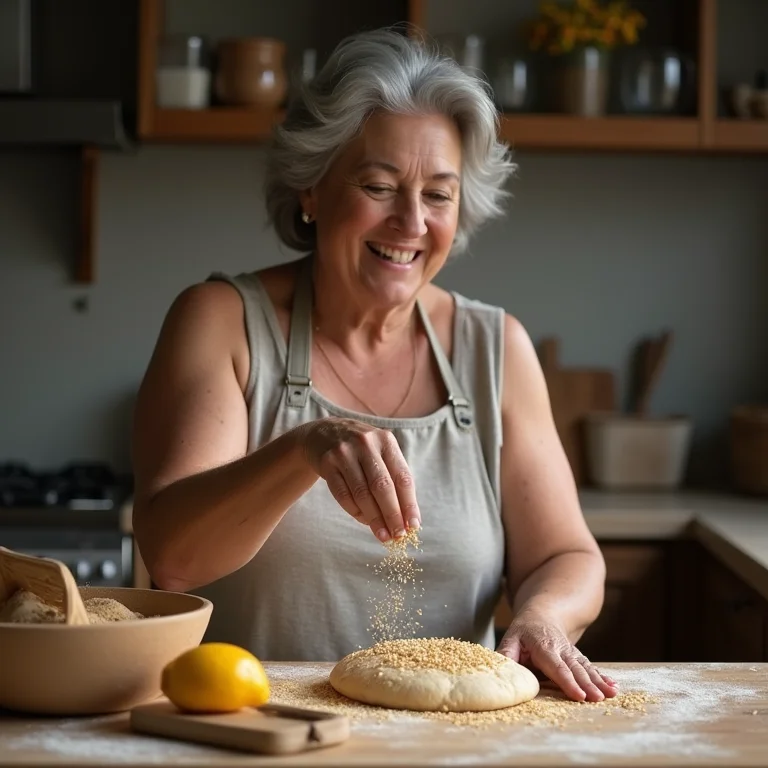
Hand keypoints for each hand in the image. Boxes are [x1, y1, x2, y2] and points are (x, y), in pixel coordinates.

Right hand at [300, 418, 420, 541]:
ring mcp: (345, 453)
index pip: (402, 477)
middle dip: (392, 515)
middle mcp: (366, 444)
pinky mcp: (327, 463)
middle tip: (398, 536)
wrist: (323, 433)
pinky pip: (343, 494)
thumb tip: (406, 518)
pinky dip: (355, 511)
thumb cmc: (360, 450)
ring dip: (374, 518)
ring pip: (362, 493)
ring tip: (382, 535)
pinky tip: (363, 520)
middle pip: (382, 486)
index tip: (413, 526)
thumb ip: (393, 479)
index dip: (409, 504)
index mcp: (386, 441)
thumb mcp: (380, 452)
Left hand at [497, 610, 617, 701]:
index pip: (556, 667)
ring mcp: (572, 653)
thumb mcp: (511, 638)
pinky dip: (602, 676)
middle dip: (588, 684)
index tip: (578, 695)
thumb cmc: (523, 632)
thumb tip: (500, 669)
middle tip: (598, 699)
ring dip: (599, 681)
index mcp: (543, 647)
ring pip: (586, 668)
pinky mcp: (578, 657)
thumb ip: (506, 653)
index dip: (567, 681)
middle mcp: (561, 649)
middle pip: (575, 669)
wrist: (542, 615)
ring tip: (611, 694)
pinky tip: (613, 686)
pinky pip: (591, 667)